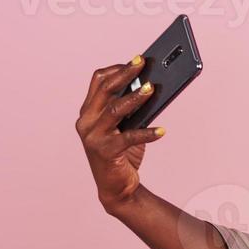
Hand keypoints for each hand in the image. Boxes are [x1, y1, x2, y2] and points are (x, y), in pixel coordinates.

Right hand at [75, 57, 166, 213]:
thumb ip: (131, 109)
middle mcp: (86, 121)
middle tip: (144, 63)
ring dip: (135, 98)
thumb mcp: (125, 127)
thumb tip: (151, 87)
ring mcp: (93, 137)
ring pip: (115, 110)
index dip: (117, 69)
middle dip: (126, 74)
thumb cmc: (122, 154)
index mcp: (88, 111)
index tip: (137, 60)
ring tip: (152, 89)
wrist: (117, 188)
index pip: (98, 81)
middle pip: (105, 89)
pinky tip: (162, 131)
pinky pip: (129, 138)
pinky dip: (147, 133)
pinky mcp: (106, 152)